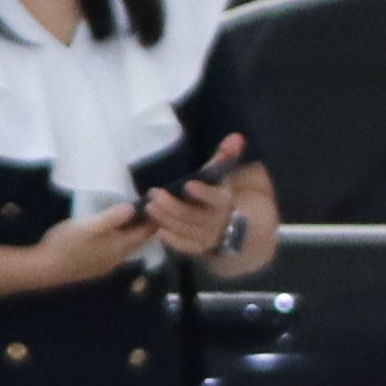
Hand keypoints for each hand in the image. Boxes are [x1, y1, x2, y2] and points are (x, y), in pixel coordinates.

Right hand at [30, 203, 154, 288]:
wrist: (46, 269)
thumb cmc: (67, 244)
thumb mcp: (89, 225)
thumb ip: (112, 217)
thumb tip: (133, 208)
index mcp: (119, 246)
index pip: (145, 233)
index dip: (154, 219)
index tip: (158, 204)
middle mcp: (117, 258)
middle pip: (138, 242)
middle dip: (146, 227)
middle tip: (150, 210)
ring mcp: (106, 265)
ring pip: (127, 249)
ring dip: (133, 235)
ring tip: (133, 219)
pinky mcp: (95, 268)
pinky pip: (116, 253)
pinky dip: (121, 241)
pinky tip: (112, 236)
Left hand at [138, 138, 259, 272]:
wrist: (231, 224)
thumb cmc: (217, 194)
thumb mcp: (222, 175)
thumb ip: (225, 157)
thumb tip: (236, 137)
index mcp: (225, 201)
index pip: (218, 199)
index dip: (205, 193)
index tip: (188, 184)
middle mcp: (220, 221)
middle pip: (197, 217)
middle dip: (174, 207)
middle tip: (154, 194)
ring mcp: (210, 237)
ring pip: (189, 231)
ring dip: (168, 220)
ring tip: (149, 208)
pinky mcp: (200, 248)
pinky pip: (187, 247)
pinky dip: (174, 241)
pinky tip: (158, 230)